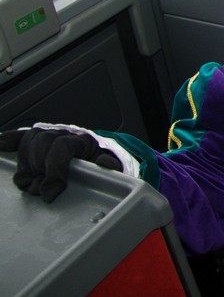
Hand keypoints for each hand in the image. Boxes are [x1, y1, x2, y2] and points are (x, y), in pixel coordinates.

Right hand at [0, 127, 121, 202]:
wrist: (97, 156)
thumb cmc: (99, 164)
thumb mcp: (110, 167)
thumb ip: (110, 165)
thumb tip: (102, 163)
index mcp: (82, 140)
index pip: (62, 147)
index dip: (53, 170)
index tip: (50, 192)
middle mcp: (63, 133)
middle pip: (41, 142)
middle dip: (37, 168)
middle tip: (39, 189)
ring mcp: (48, 136)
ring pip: (29, 142)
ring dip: (25, 164)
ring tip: (31, 182)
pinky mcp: (36, 141)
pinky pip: (19, 137)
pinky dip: (9, 140)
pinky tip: (1, 145)